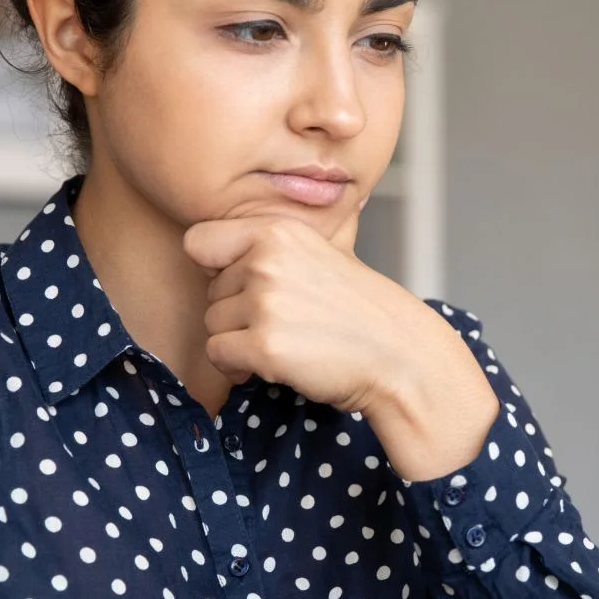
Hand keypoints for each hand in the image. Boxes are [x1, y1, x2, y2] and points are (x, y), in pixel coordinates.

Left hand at [182, 215, 497, 479]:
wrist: (399, 354)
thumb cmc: (360, 310)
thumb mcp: (321, 254)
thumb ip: (271, 246)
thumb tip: (212, 243)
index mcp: (277, 231)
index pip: (199, 241)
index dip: (216, 267)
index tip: (245, 284)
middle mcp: (267, 260)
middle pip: (209, 291)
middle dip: (237, 312)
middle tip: (284, 322)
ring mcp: (264, 303)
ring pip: (212, 324)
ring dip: (239, 341)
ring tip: (284, 342)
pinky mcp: (263, 345)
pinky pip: (218, 356)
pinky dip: (238, 366)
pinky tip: (274, 364)